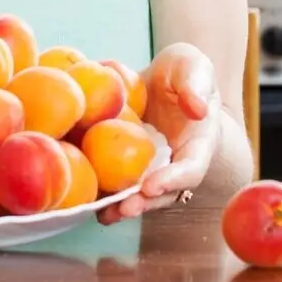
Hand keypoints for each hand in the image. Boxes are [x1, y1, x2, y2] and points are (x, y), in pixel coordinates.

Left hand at [97, 42, 219, 225]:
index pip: (191, 169)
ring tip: (103, 214)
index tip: (152, 186)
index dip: (173, 181)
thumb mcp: (194, 67)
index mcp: (197, 143)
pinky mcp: (127, 159)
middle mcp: (175, 161)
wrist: (164, 77)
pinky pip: (116, 176)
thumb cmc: (185, 71)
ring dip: (122, 206)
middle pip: (163, 192)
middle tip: (124, 208)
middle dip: (144, 203)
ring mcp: (151, 165)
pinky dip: (103, 188)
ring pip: (139, 192)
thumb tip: (198, 108)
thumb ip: (197, 85)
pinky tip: (84, 196)